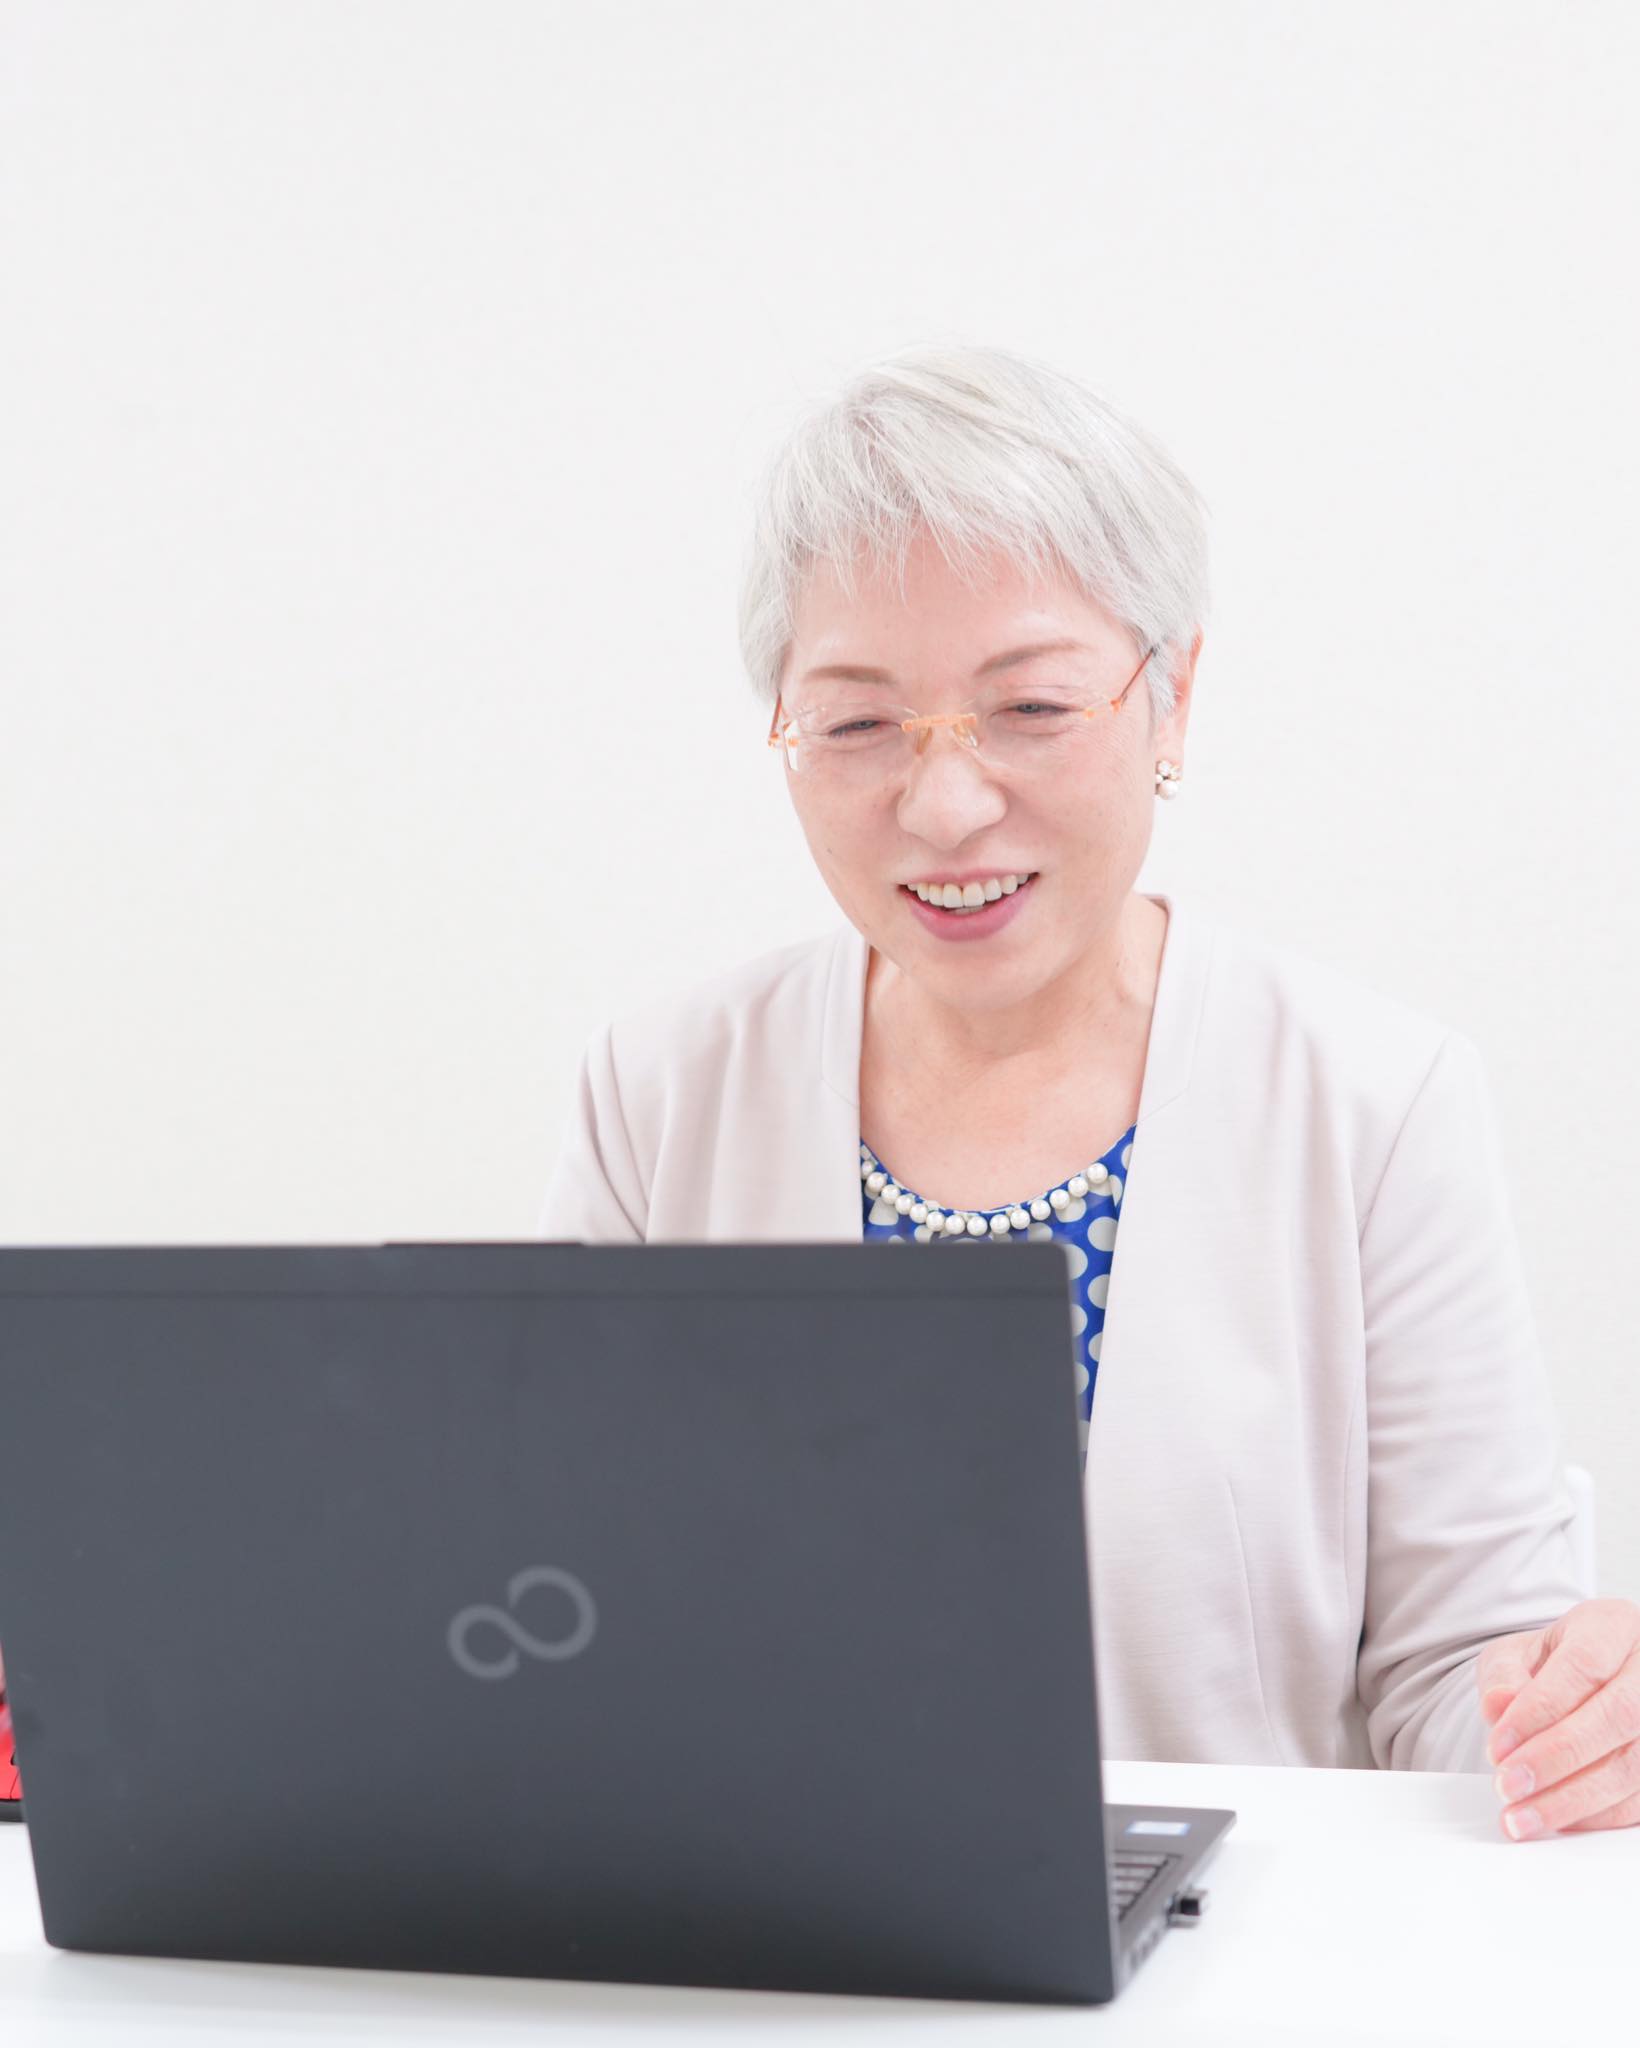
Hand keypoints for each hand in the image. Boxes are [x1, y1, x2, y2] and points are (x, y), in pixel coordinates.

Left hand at [1476, 1598, 1639, 1837]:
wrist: (1585, 1678)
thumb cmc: (1550, 1664)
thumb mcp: (1516, 1654)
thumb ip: (1503, 1677)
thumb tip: (1498, 1707)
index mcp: (1612, 1625)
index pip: (1583, 1665)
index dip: (1539, 1710)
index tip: (1498, 1747)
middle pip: (1618, 1716)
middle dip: (1556, 1759)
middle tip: (1508, 1786)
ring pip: (1633, 1765)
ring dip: (1573, 1799)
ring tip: (1521, 1816)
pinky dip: (1597, 1815)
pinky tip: (1557, 1820)